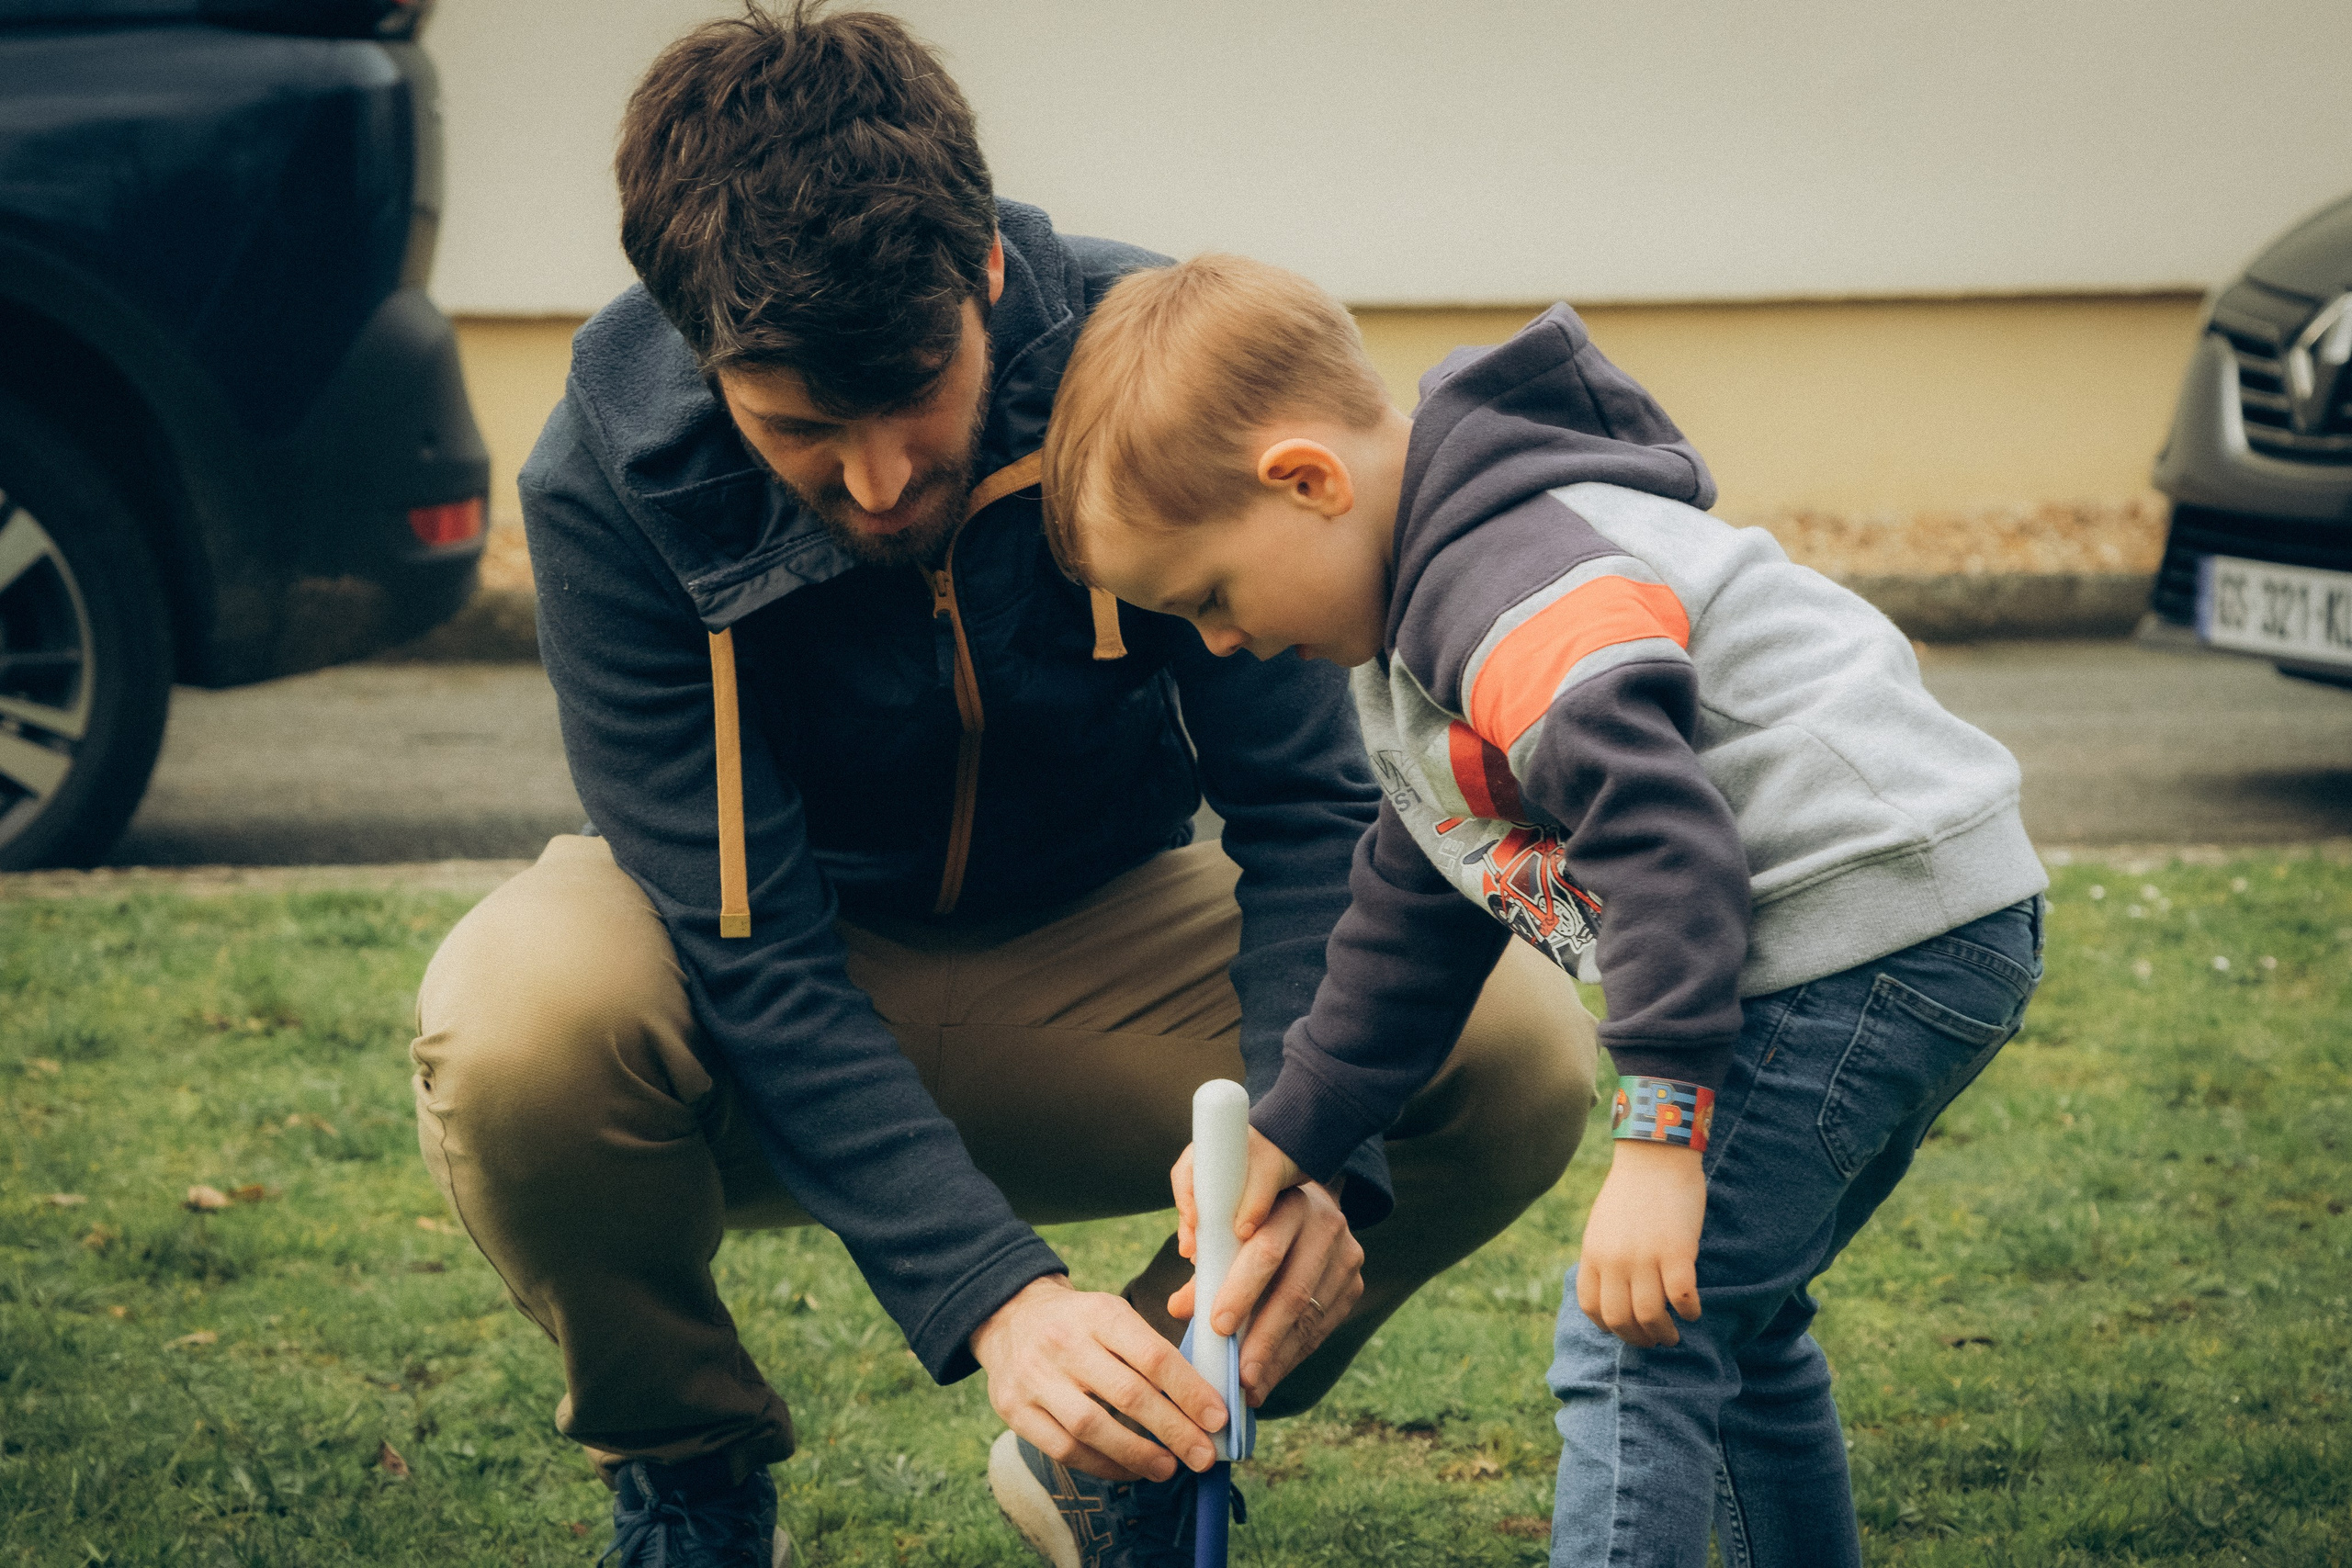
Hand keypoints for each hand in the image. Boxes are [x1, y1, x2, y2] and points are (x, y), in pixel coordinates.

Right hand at [969, 1275, 1226, 1482]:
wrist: (1010, 1317)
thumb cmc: (1079, 1324)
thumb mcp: (1112, 1314)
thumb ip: (1152, 1350)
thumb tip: (1202, 1402)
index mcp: (1099, 1313)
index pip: (1153, 1355)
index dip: (1190, 1391)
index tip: (1218, 1418)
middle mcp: (1064, 1342)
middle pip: (1128, 1395)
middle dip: (1174, 1431)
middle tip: (1204, 1455)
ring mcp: (1035, 1378)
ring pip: (1093, 1428)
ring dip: (1138, 1454)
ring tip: (1169, 1468)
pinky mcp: (1014, 1409)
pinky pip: (1064, 1449)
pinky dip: (1102, 1465)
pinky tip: (1129, 1469)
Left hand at [1169, 1129, 1363, 1404]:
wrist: (1307, 1204)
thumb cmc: (1251, 1219)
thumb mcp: (1225, 1226)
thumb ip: (1204, 1262)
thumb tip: (1178, 1308)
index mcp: (1288, 1204)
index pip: (1266, 1251)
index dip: (1241, 1291)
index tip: (1216, 1327)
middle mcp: (1325, 1226)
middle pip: (1293, 1292)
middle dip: (1263, 1339)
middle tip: (1238, 1376)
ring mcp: (1346, 1256)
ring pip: (1310, 1317)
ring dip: (1278, 1358)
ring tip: (1250, 1387)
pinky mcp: (1353, 1285)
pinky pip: (1322, 1329)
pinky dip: (1292, 1357)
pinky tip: (1269, 1377)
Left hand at [1575, 1140, 1705, 1347]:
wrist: (1655, 1155)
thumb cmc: (1632, 1190)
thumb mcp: (1602, 1226)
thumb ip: (1603, 1257)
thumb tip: (1613, 1290)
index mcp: (1593, 1254)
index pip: (1592, 1308)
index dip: (1609, 1327)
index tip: (1625, 1331)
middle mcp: (1615, 1260)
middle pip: (1620, 1320)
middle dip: (1638, 1339)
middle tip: (1654, 1340)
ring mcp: (1645, 1257)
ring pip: (1650, 1317)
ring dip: (1664, 1334)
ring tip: (1674, 1334)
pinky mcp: (1677, 1251)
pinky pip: (1682, 1298)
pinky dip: (1689, 1312)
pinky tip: (1693, 1311)